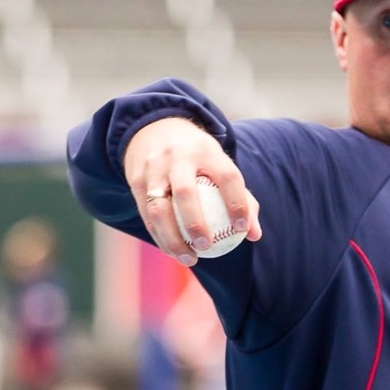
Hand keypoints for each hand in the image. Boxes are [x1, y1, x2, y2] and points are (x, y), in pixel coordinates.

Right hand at [122, 117, 261, 266]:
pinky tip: (172, 251)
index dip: (237, 203)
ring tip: (188, 258)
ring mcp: (154, 167)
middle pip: (185, 193)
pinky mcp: (135, 179)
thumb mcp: (221, 166)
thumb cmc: (200, 159)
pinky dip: (159, 236)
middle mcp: (178, 157)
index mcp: (207, 151)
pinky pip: (146, 213)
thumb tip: (254, 235)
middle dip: (195, 223)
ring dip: (172, 238)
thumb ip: (243, 199)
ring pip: (158, 207)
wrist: (156, 130)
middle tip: (206, 247)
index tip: (242, 229)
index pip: (227, 177)